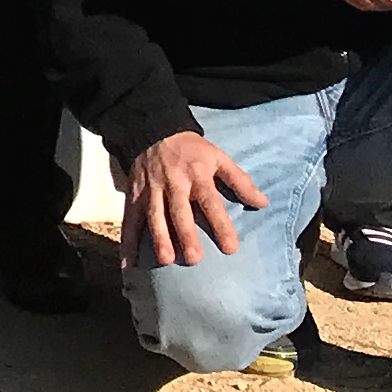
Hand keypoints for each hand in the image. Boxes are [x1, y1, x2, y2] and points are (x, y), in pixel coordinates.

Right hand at [122, 128, 269, 268]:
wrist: (154, 131)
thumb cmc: (192, 151)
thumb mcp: (219, 157)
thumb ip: (240, 181)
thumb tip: (263, 202)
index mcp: (197, 174)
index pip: (210, 202)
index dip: (220, 224)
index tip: (231, 248)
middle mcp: (173, 183)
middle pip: (179, 210)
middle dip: (185, 234)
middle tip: (194, 258)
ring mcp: (151, 189)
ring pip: (154, 214)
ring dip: (159, 237)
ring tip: (165, 260)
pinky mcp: (134, 194)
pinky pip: (130, 218)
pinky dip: (128, 239)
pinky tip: (129, 261)